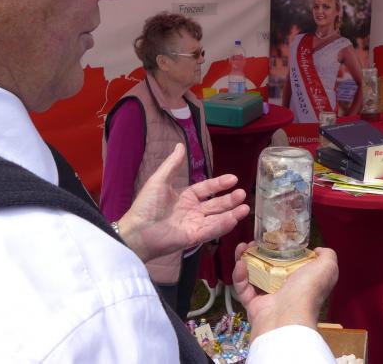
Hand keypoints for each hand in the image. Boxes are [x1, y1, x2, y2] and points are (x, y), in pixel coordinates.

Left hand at [117, 143, 249, 262]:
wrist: (137, 230)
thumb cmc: (146, 205)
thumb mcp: (159, 180)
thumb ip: (172, 164)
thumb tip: (180, 145)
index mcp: (185, 197)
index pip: (207, 189)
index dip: (220, 184)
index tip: (233, 178)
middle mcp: (192, 211)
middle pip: (216, 204)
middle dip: (230, 199)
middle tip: (243, 193)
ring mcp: (194, 225)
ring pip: (217, 218)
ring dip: (232, 213)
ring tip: (245, 207)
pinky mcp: (193, 237)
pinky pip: (211, 230)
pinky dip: (223, 225)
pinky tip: (234, 219)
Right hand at [232, 241, 337, 338]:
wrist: (288, 316)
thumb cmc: (308, 290)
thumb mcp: (326, 268)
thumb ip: (327, 256)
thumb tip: (319, 250)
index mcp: (301, 280)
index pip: (289, 262)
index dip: (280, 249)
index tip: (272, 238)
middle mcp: (284, 289)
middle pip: (268, 266)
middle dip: (258, 252)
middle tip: (252, 242)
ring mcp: (267, 297)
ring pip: (252, 275)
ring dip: (245, 259)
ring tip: (241, 247)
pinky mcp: (252, 304)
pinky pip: (243, 288)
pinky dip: (239, 276)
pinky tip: (239, 264)